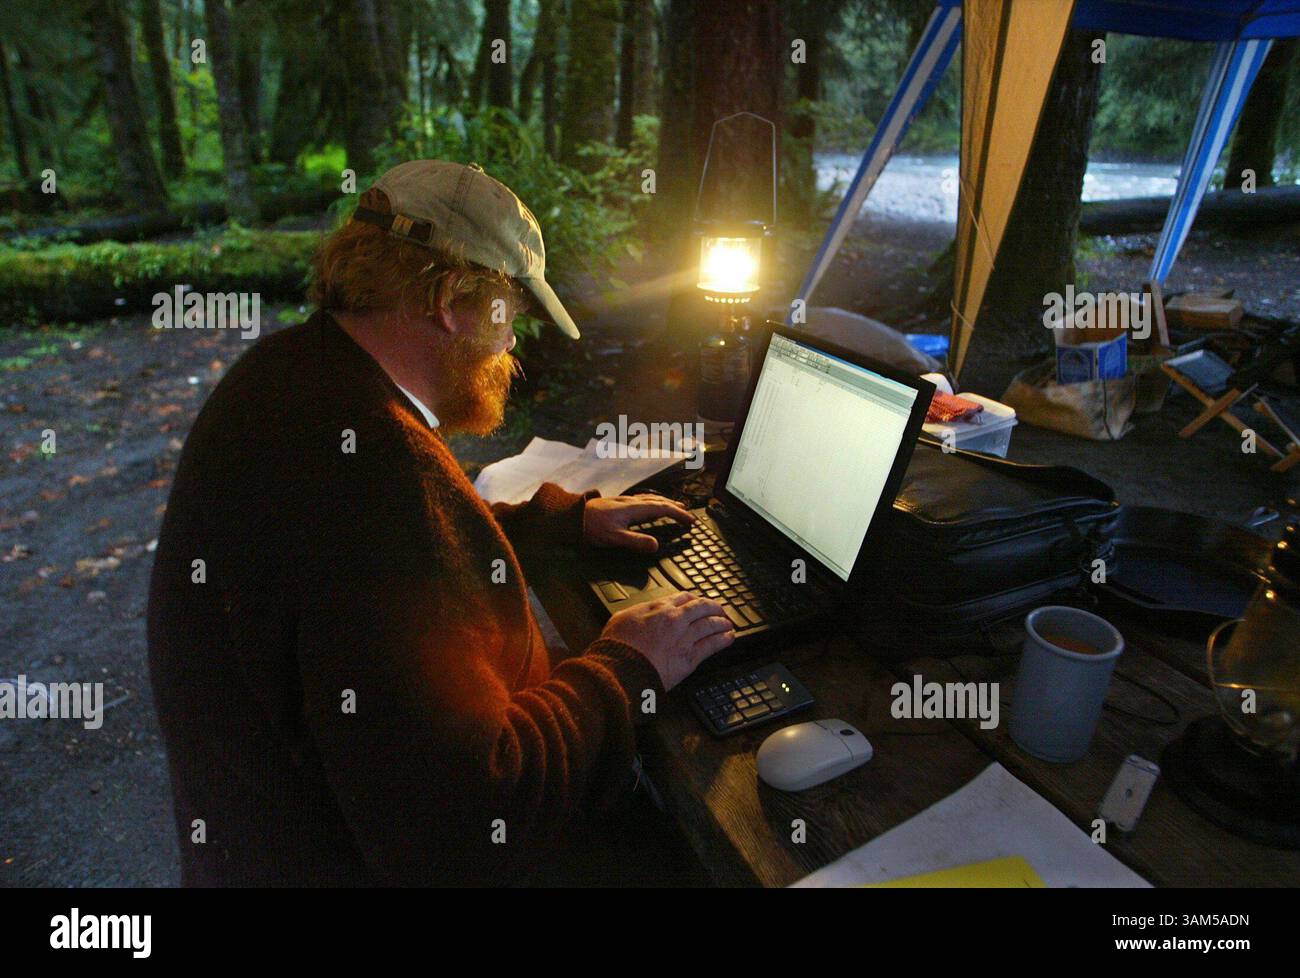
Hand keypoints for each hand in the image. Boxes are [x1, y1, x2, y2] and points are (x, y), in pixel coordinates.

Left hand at [583, 493, 694, 552]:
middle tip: (688, 515)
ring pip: (650, 499)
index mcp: (634, 509)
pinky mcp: (617, 504)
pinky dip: (653, 503)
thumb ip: (635, 542)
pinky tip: (648, 507)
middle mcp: (631, 502)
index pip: (662, 509)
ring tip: (674, 508)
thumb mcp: (614, 538)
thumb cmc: (590, 527)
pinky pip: (642, 500)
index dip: (678, 514)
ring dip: (665, 503)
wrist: (570, 515)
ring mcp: (624, 501)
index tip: (690, 521)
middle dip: (675, 508)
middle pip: (659, 502)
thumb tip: (656, 545)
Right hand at [601, 592, 734, 690]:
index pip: (682, 597)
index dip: (694, 599)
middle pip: (701, 607)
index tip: (698, 601)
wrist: (620, 669)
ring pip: (710, 624)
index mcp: (658, 608)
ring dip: (722, 622)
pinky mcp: (689, 658)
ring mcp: (684, 638)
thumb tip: (642, 612)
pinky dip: (722, 640)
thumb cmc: (616, 647)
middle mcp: (674, 619)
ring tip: (728, 623)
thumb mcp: (621, 618)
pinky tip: (728, 638)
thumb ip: (637, 612)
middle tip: (720, 609)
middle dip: (714, 607)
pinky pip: (711, 645)